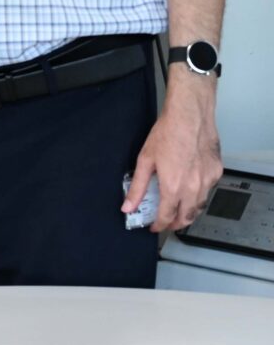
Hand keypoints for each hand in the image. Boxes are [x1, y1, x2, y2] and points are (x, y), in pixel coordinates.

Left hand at [126, 84, 221, 232]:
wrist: (190, 116)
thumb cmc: (167, 134)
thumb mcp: (145, 161)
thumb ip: (137, 188)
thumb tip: (128, 206)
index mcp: (173, 187)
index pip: (167, 217)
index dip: (159, 225)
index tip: (154, 227)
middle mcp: (193, 187)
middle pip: (187, 217)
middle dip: (175, 224)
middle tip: (166, 223)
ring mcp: (208, 180)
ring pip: (200, 207)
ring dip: (189, 213)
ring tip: (177, 211)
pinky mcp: (216, 172)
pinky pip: (208, 191)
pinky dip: (199, 197)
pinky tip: (190, 191)